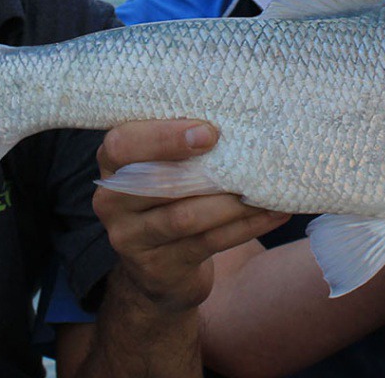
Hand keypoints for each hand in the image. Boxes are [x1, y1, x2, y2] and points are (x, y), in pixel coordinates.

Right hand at [92, 119, 288, 313]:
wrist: (158, 270)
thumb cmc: (169, 197)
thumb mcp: (162, 167)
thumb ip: (180, 144)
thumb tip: (236, 113)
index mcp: (112, 164)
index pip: (122, 144)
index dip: (162, 137)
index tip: (209, 132)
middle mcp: (112, 201)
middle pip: (152, 183)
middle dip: (204, 171)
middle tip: (248, 161)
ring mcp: (131, 239)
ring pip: (185, 217)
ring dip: (231, 204)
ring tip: (267, 190)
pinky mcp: (159, 268)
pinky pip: (207, 243)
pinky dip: (244, 227)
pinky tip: (272, 214)